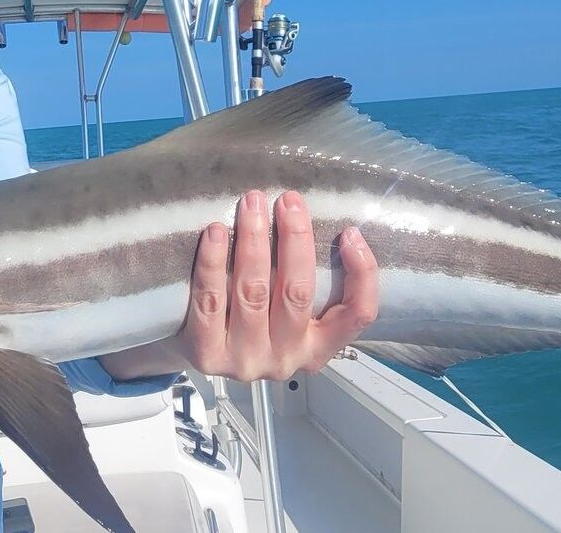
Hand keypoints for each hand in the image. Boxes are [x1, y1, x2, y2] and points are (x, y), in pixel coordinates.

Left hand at [101, 190, 378, 381]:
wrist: (198, 352)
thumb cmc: (253, 318)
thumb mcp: (290, 310)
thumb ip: (304, 278)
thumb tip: (315, 219)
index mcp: (317, 348)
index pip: (357, 314)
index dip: (362, 274)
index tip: (350, 233)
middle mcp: (286, 358)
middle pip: (297, 292)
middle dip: (294, 238)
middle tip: (287, 200)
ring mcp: (246, 359)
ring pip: (253, 292)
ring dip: (253, 240)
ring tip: (251, 203)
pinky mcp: (207, 354)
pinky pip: (210, 300)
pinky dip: (213, 262)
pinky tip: (216, 232)